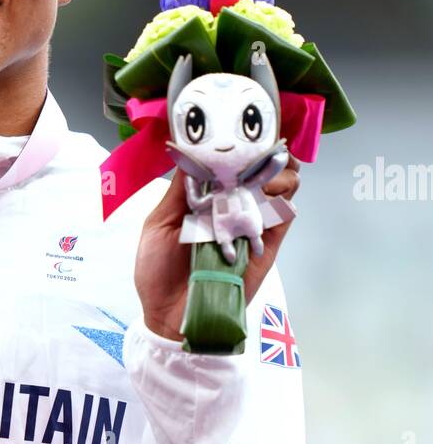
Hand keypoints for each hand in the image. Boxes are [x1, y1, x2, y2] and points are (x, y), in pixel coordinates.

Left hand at [134, 155, 301, 340]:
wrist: (171, 317)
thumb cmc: (157, 272)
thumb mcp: (158, 224)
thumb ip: (180, 190)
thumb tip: (192, 151)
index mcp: (207, 198)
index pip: (233, 162)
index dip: (243, 142)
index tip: (242, 126)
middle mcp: (233, 206)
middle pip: (267, 167)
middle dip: (268, 151)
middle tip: (258, 149)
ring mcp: (252, 225)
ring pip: (284, 186)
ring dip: (276, 173)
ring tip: (258, 177)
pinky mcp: (266, 246)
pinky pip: (285, 216)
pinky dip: (280, 199)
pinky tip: (264, 196)